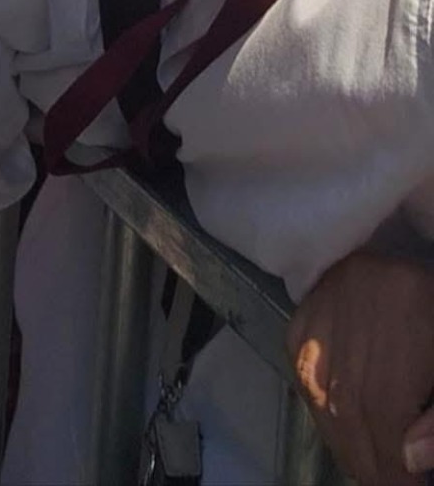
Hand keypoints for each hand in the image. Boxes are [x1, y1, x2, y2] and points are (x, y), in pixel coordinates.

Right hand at [287, 250, 433, 483]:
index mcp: (408, 310)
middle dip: (367, 459)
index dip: (392, 460)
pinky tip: (337, 429)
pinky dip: (317, 406)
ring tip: (363, 468)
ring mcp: (323, 302)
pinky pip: (302, 368)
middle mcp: (356, 299)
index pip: (386, 404)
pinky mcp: (304, 308)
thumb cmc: (433, 317)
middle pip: (351, 402)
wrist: (406, 258)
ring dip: (341, 440)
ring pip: (321, 390)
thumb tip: (409, 459)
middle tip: (381, 483)